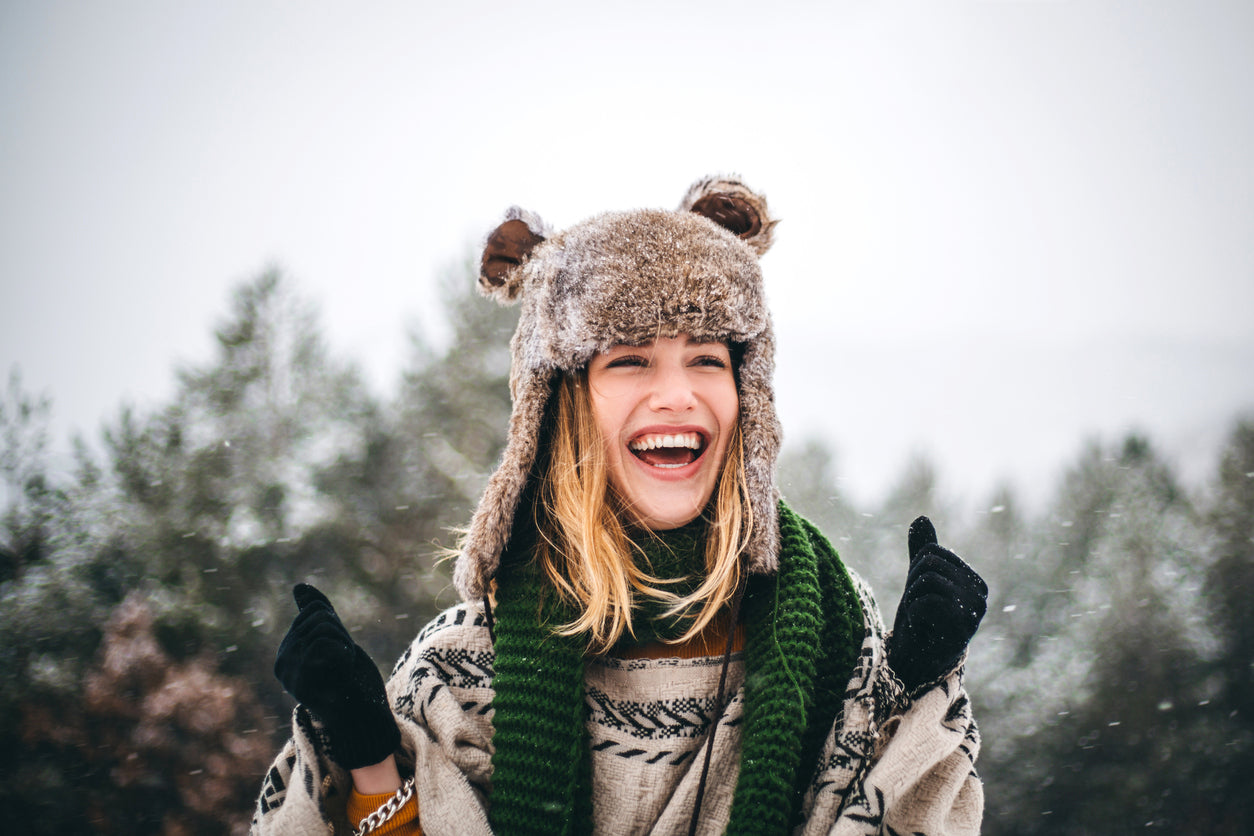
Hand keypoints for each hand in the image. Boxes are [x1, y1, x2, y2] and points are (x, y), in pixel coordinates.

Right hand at [274, 583, 399, 768]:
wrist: (363, 719)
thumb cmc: (351, 680)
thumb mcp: (333, 639)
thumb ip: (316, 614)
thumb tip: (298, 586)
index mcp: (286, 651)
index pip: (313, 611)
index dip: (336, 626)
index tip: (339, 654)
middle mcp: (282, 662)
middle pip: (319, 618)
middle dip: (340, 635)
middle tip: (343, 665)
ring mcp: (290, 673)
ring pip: (324, 629)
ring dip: (344, 646)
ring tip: (343, 672)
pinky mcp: (302, 682)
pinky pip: (325, 644)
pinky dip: (344, 655)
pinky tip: (342, 675)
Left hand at [887, 517, 987, 694]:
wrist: (916, 663)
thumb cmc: (921, 621)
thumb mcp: (919, 580)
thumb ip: (922, 551)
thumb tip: (921, 517)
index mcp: (975, 581)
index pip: (932, 552)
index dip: (915, 572)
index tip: (922, 596)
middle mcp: (980, 594)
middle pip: (929, 563)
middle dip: (913, 584)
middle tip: (918, 608)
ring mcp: (974, 611)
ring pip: (926, 580)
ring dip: (912, 599)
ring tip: (920, 618)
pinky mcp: (961, 627)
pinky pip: (925, 601)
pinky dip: (914, 613)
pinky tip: (922, 628)